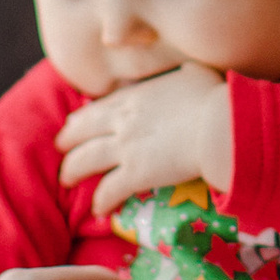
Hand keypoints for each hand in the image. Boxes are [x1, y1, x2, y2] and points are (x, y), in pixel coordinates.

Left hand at [56, 65, 235, 220]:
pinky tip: (97, 210)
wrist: (219, 126)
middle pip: (83, 131)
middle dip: (68, 140)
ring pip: (86, 160)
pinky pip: (109, 190)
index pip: (100, 107)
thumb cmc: (213, 98)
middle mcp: (122, 121)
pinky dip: (101, 200)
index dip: (83, 117)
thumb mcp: (195, 72)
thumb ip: (183, 71)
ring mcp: (126, 147)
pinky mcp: (136, 174)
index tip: (74, 122)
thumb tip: (188, 69)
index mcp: (135, 97)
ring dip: (73, 170)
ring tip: (65, 179)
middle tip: (60, 148)